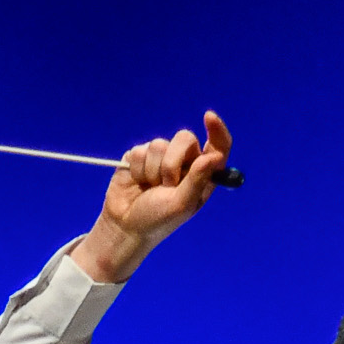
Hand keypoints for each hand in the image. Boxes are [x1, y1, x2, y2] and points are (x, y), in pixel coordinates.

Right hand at [70, 111, 234, 285]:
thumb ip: (197, 180)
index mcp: (203, 173)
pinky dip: (138, 169)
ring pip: (159, 144)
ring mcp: (161, 157)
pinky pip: (140, 150)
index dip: (216, 130)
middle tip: (167, 184)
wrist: (126, 226)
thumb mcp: (181, 205)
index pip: (218, 145)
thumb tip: (214, 156)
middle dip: (173, 162)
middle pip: (185, 138)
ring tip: (150, 187)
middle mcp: (185, 161)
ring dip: (153, 170)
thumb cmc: (159, 219)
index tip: (208, 117)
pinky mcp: (139, 156)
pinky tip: (137, 182)